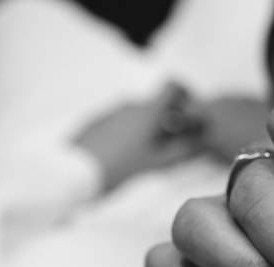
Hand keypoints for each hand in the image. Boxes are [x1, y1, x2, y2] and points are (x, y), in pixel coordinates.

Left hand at [74, 82, 204, 190]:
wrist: (71, 172)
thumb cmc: (117, 168)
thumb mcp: (154, 164)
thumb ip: (181, 152)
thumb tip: (201, 144)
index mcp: (146, 111)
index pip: (171, 86)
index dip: (184, 94)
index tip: (188, 112)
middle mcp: (128, 105)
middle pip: (153, 106)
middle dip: (164, 124)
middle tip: (166, 149)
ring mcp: (109, 112)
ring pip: (135, 116)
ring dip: (143, 131)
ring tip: (140, 159)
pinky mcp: (93, 121)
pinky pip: (117, 123)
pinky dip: (124, 135)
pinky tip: (119, 158)